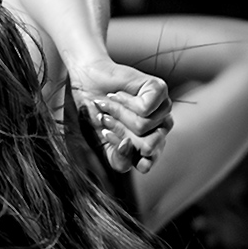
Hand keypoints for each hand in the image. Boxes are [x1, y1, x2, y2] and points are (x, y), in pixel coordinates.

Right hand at [65, 54, 169, 171]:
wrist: (85, 84)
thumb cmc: (93, 114)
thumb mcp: (101, 146)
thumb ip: (118, 160)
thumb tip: (128, 146)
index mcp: (147, 146)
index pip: (146, 164)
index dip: (125, 156)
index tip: (106, 137)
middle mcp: (158, 129)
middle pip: (148, 147)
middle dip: (119, 132)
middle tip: (105, 119)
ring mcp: (162, 110)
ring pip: (144, 127)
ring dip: (119, 115)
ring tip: (109, 104)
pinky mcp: (159, 90)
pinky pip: (145, 108)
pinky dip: (125, 102)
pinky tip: (118, 94)